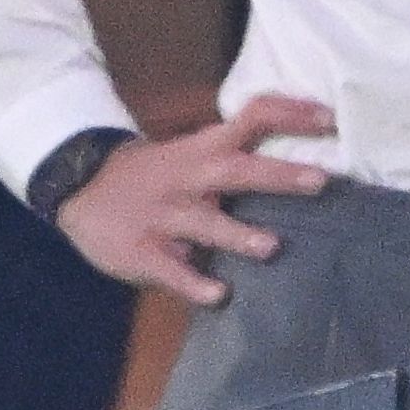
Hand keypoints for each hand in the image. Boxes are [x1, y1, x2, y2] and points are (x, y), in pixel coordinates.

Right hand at [55, 94, 333, 306]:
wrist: (79, 186)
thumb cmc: (157, 172)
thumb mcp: (193, 151)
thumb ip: (237, 150)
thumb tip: (303, 148)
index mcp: (205, 148)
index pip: (253, 118)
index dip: (291, 114)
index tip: (330, 118)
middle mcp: (190, 179)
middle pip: (237, 172)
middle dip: (278, 176)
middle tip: (321, 181)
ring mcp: (164, 216)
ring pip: (205, 225)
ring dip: (239, 235)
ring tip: (273, 247)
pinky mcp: (141, 252)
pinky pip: (170, 270)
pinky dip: (194, 283)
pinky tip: (218, 294)